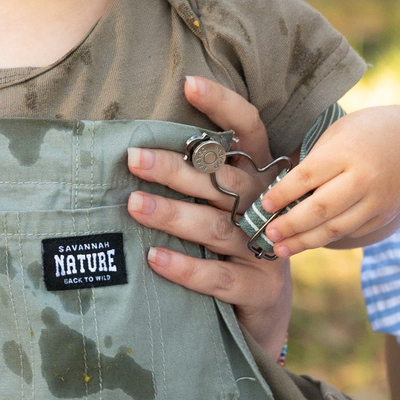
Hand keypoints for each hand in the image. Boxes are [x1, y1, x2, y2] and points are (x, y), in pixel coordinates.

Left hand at [125, 76, 295, 360]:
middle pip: (221, 180)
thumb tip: (134, 148)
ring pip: (215, 227)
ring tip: (133, 206)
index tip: (188, 83)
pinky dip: (186, 268)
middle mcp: (265, 208)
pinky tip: (155, 259)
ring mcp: (266, 250)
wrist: (265, 316)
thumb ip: (198, 179)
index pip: (248, 132)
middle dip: (177, 169)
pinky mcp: (260, 290)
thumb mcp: (223, 208)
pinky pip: (220, 278)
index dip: (223, 106)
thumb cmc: (230, 248)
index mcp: (258, 179)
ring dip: (173, 215)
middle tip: (134, 159)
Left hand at [252, 104, 399, 257]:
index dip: (283, 194)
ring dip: (304, 241)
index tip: (264, 205)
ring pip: (335, 227)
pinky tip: (307, 242)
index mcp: (347, 151)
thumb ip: (314, 160)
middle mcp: (363, 178)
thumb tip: (280, 190)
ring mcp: (376, 200)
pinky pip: (350, 232)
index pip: (308, 176)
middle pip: (320, 208)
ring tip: (281, 248)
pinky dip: (326, 239)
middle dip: (290, 225)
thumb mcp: (339, 133)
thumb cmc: (367, 133)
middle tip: (267, 234)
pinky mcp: (383, 216)